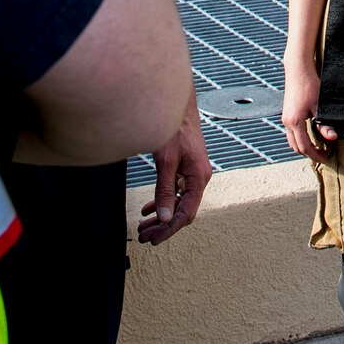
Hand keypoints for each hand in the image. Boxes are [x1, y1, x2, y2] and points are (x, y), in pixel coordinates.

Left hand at [136, 102, 210, 243]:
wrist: (177, 104)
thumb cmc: (175, 128)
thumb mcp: (166, 161)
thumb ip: (165, 190)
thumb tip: (165, 217)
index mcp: (198, 178)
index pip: (186, 213)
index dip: (170, 229)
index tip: (154, 239)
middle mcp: (198, 177)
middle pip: (182, 210)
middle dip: (163, 226)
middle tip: (144, 237)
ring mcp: (192, 173)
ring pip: (178, 202)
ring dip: (161, 215)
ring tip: (144, 227)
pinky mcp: (184, 167)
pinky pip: (175, 191)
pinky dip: (162, 201)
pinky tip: (148, 209)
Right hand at [280, 58, 338, 161]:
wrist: (298, 69)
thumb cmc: (309, 85)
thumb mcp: (319, 106)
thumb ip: (325, 123)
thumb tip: (332, 137)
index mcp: (294, 121)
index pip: (304, 146)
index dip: (316, 154)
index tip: (326, 157)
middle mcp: (287, 121)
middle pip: (296, 147)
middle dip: (310, 153)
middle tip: (324, 154)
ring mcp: (285, 117)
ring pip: (292, 140)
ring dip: (304, 146)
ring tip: (318, 146)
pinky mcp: (287, 113)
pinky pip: (292, 132)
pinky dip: (300, 138)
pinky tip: (311, 134)